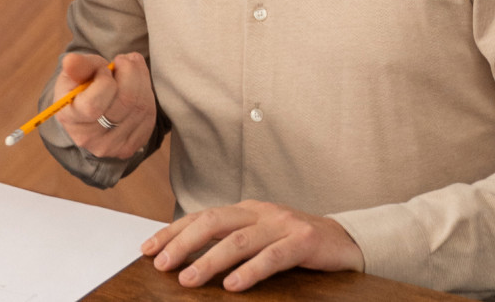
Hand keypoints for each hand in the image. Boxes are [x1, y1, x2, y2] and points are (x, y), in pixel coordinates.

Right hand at [53, 52, 155, 158]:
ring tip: (131, 67)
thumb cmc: (82, 88)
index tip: (103, 69)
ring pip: (141, 106)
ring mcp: (112, 146)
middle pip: (125, 102)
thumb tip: (71, 61)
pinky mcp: (131, 146)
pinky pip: (149, 115)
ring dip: (141, 79)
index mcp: (69, 118)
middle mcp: (90, 138)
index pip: (93, 104)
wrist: (91, 112)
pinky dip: (147, 93)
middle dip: (129, 73)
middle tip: (123, 60)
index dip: (104, 80)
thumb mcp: (76, 73)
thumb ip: (78, 66)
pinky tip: (137, 86)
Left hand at [141, 200, 364, 291]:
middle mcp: (260, 212)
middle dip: (182, 243)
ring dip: (209, 261)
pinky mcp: (304, 242)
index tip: (148, 249)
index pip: (200, 217)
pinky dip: (250, 271)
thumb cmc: (296, 243)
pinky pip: (272, 257)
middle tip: (161, 265)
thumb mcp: (260, 237)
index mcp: (245, 210)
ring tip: (188, 280)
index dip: (172, 232)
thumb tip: (188, 259)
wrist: (346, 241)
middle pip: (212, 223)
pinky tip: (233, 285)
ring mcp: (282, 225)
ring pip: (238, 240)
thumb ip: (230, 242)